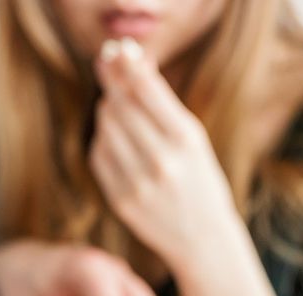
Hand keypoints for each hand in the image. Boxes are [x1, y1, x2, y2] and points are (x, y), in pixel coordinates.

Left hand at [90, 39, 248, 266]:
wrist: (203, 238)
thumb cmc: (200, 180)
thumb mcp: (193, 139)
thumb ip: (162, 104)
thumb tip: (132, 62)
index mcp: (186, 139)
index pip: (145, 88)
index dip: (127, 64)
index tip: (118, 50)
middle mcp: (161, 160)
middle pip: (120, 104)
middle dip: (112, 80)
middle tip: (106, 63)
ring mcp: (138, 182)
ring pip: (106, 127)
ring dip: (108, 108)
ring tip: (117, 103)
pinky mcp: (120, 199)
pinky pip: (99, 155)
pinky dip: (103, 138)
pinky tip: (114, 135)